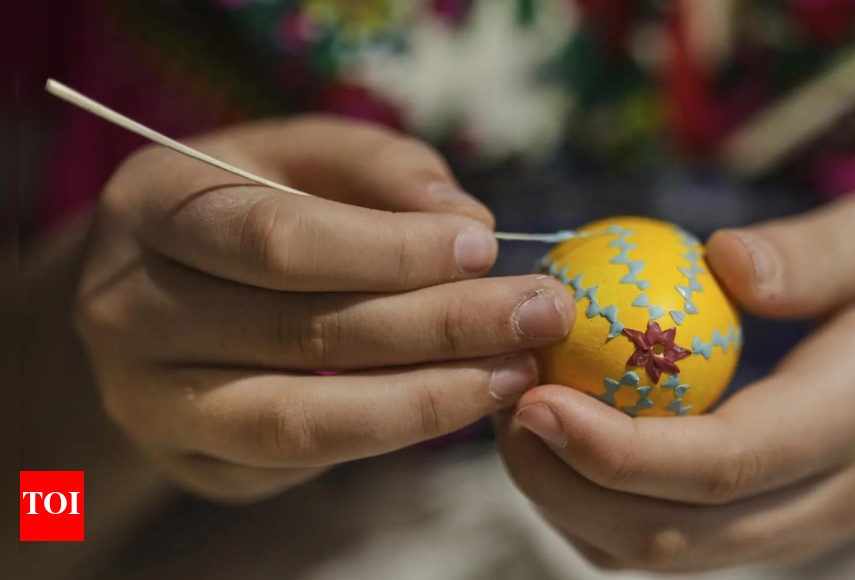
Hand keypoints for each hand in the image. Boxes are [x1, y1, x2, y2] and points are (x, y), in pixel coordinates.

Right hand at [75, 116, 574, 501]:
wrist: (148, 295)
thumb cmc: (243, 206)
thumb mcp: (296, 155)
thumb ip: (378, 167)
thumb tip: (468, 221)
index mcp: (153, 207)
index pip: (279, 240)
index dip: (392, 251)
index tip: (485, 250)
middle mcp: (130, 311)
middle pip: (303, 332)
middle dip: (441, 326)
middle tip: (539, 315)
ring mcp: (151, 400)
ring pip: (305, 418)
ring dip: (429, 399)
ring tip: (517, 372)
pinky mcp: (192, 460)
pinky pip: (305, 459)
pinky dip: (395, 431)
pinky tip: (464, 398)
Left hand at [497, 191, 854, 571]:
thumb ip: (818, 254)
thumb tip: (717, 261)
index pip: (726, 462)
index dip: (617, 447)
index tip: (534, 397)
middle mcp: (824, 496)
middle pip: (674, 531)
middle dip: (564, 481)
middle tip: (499, 396)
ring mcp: (794, 526)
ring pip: (661, 555)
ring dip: (568, 500)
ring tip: (514, 414)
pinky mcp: (768, 528)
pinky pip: (668, 545)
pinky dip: (594, 508)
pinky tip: (559, 440)